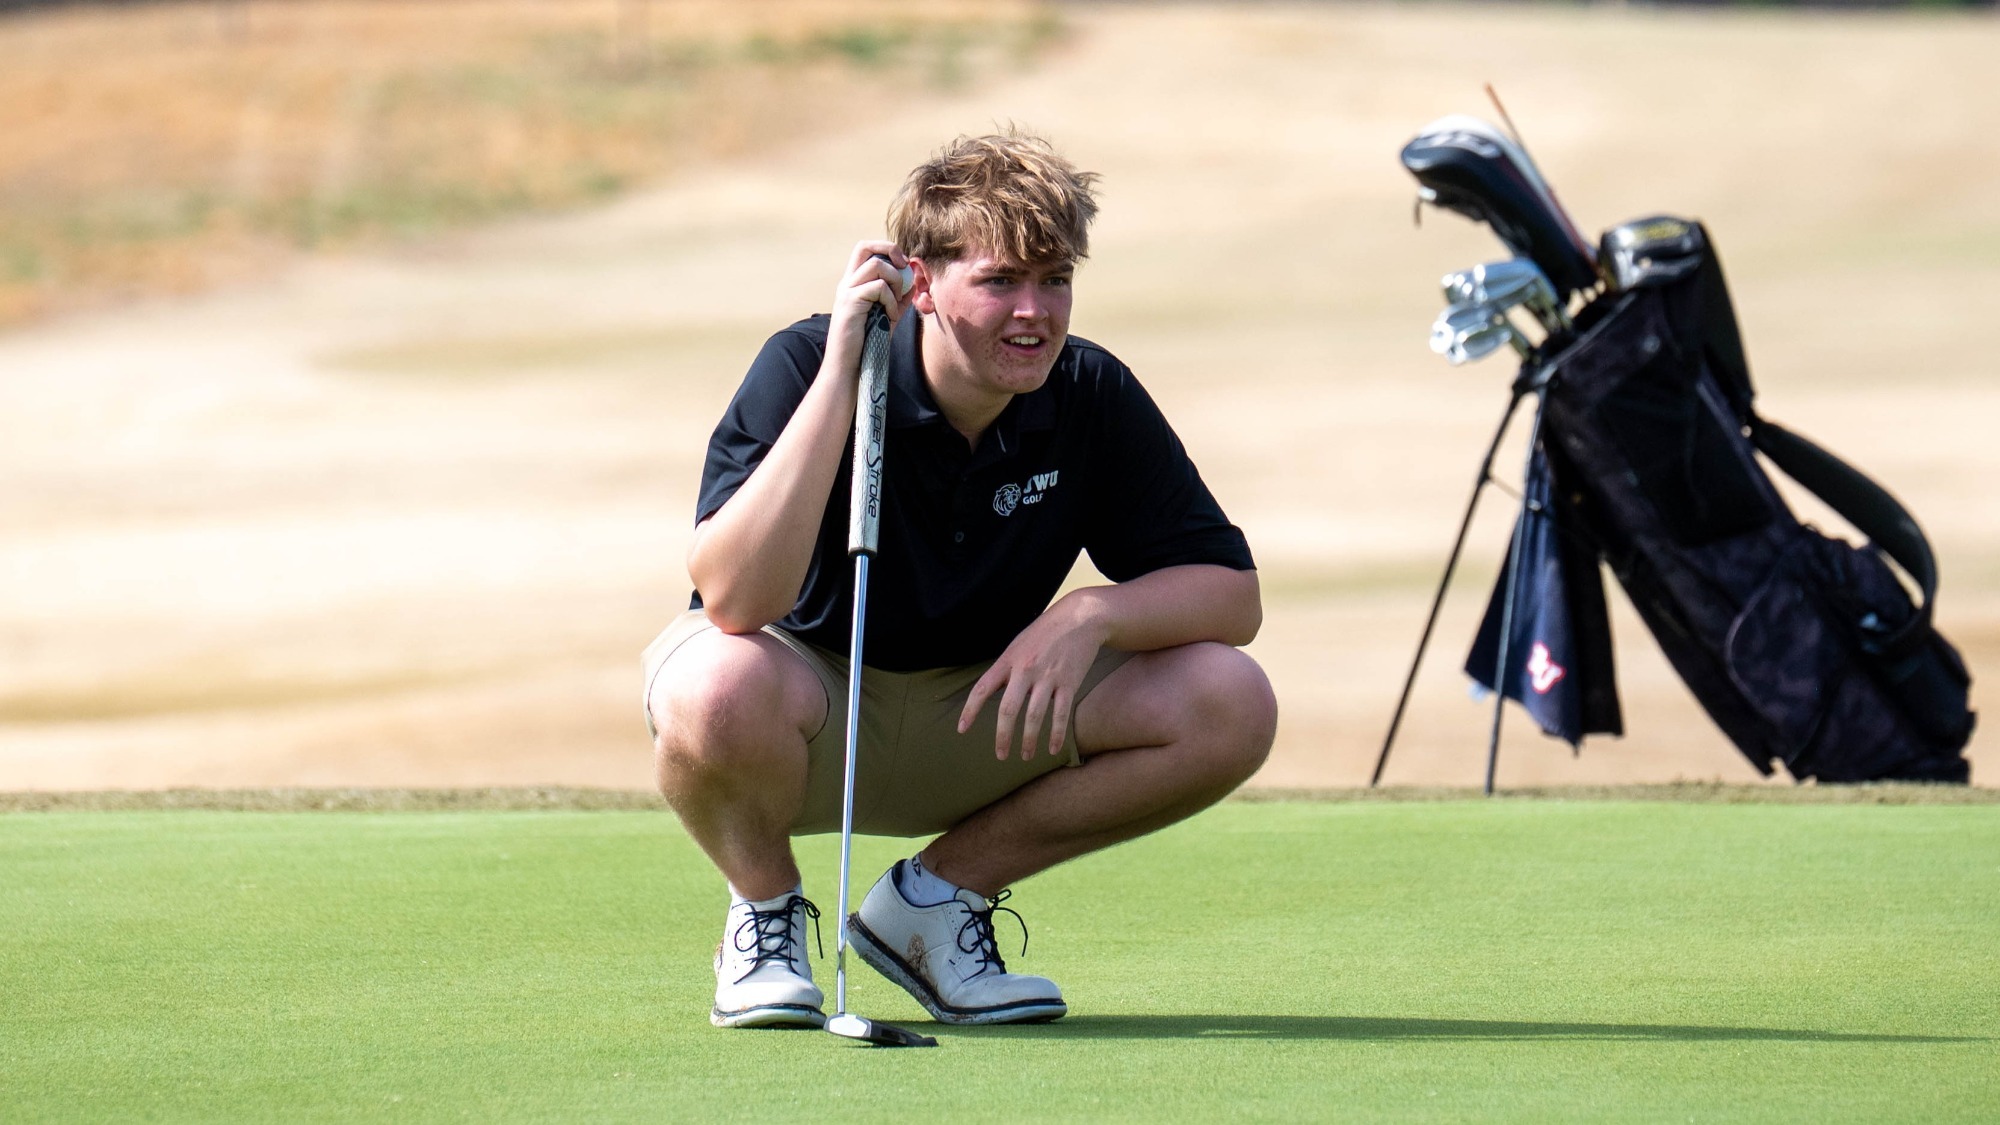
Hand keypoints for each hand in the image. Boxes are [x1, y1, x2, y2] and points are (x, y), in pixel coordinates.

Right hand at [828, 241, 913, 361]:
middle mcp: (847, 283)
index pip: (866, 249)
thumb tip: (913, 283)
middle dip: (890, 250)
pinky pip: (879, 288)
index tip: (903, 266)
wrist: (849, 367)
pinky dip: (891, 301)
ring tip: (894, 304)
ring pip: (877, 266)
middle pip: (865, 246)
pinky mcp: (850, 303)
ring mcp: (847, 291)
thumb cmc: (867, 345)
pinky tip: (889, 318)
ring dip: (895, 282)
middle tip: (904, 268)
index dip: (887, 250)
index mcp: (853, 284)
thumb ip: (899, 299)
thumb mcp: (888, 317)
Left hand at [959, 596, 1111, 760]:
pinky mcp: (1069, 682)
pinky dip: (1056, 734)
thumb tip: (993, 692)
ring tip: (1025, 755)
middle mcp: (1025, 670)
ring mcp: (1048, 677)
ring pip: (1035, 716)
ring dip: (1029, 740)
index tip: (962, 729)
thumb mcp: (1018, 645)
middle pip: (1008, 709)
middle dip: (1003, 736)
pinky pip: (1061, 714)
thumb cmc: (1045, 633)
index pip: (982, 688)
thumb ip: (1006, 668)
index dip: (970, 711)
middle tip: (1001, 755)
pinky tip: (1052, 749)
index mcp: (1008, 661)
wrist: (1080, 618)